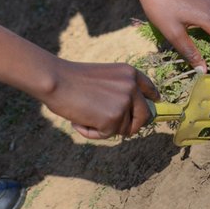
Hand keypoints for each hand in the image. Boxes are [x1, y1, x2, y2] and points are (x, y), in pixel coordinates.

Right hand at [43, 60, 160, 139]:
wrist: (56, 80)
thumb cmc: (71, 79)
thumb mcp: (104, 77)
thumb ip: (118, 90)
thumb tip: (126, 113)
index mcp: (129, 73)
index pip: (149, 89)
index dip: (151, 99)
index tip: (153, 104)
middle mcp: (132, 87)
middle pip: (144, 116)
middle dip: (131, 125)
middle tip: (111, 127)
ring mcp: (125, 103)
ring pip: (123, 128)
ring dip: (104, 128)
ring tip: (84, 115)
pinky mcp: (114, 119)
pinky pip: (107, 135)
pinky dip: (92, 133)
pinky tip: (79, 120)